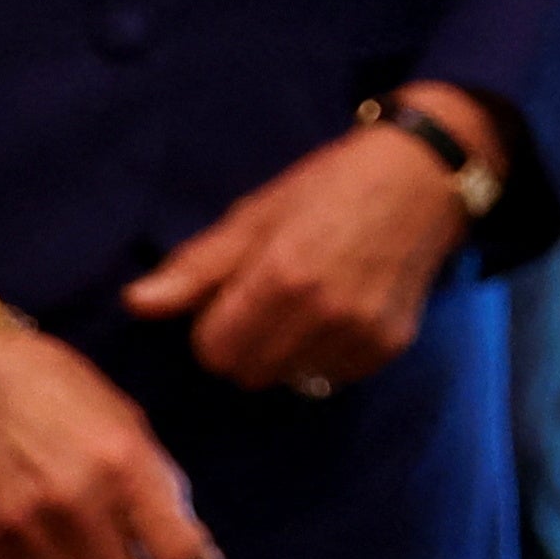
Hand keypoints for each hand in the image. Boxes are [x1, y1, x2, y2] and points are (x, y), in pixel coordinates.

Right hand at [0, 256, 221, 558]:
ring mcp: (20, 526)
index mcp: (123, 464)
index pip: (178, 556)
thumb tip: (179, 537)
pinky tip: (43, 548)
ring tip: (85, 550)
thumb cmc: (55, 386)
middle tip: (133, 556)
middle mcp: (74, 502)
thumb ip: (153, 480)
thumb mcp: (126, 419)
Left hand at [122, 89, 493, 394]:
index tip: (230, 299)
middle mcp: (324, 314)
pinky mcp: (389, 347)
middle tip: (265, 302)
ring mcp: (361, 335)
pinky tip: (338, 313)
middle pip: (248, 374)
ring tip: (305, 305)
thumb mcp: (256, 213)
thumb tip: (136, 305)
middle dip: (244, 346)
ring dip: (285, 353)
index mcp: (282, 277)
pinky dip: (324, 354)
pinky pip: (331, 376)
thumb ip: (197, 267)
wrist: (423, 178)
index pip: (213, 351)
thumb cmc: (329, 186)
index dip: (212, 327)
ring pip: (289, 380)